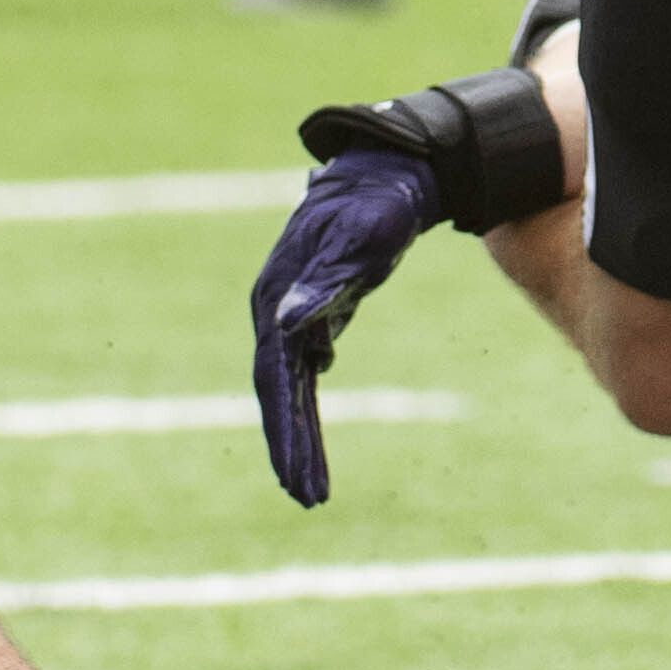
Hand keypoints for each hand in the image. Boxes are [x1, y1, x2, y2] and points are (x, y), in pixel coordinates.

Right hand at [247, 149, 440, 507]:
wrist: (395, 169)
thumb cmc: (381, 203)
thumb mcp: (361, 243)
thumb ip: (324, 285)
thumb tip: (286, 328)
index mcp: (278, 294)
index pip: (275, 377)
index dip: (285, 431)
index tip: (299, 479)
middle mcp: (276, 306)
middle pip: (277, 390)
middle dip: (291, 447)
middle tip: (309, 500)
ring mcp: (293, 309)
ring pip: (291, 384)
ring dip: (299, 434)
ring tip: (313, 488)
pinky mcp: (314, 309)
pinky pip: (305, 367)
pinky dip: (307, 405)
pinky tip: (312, 437)